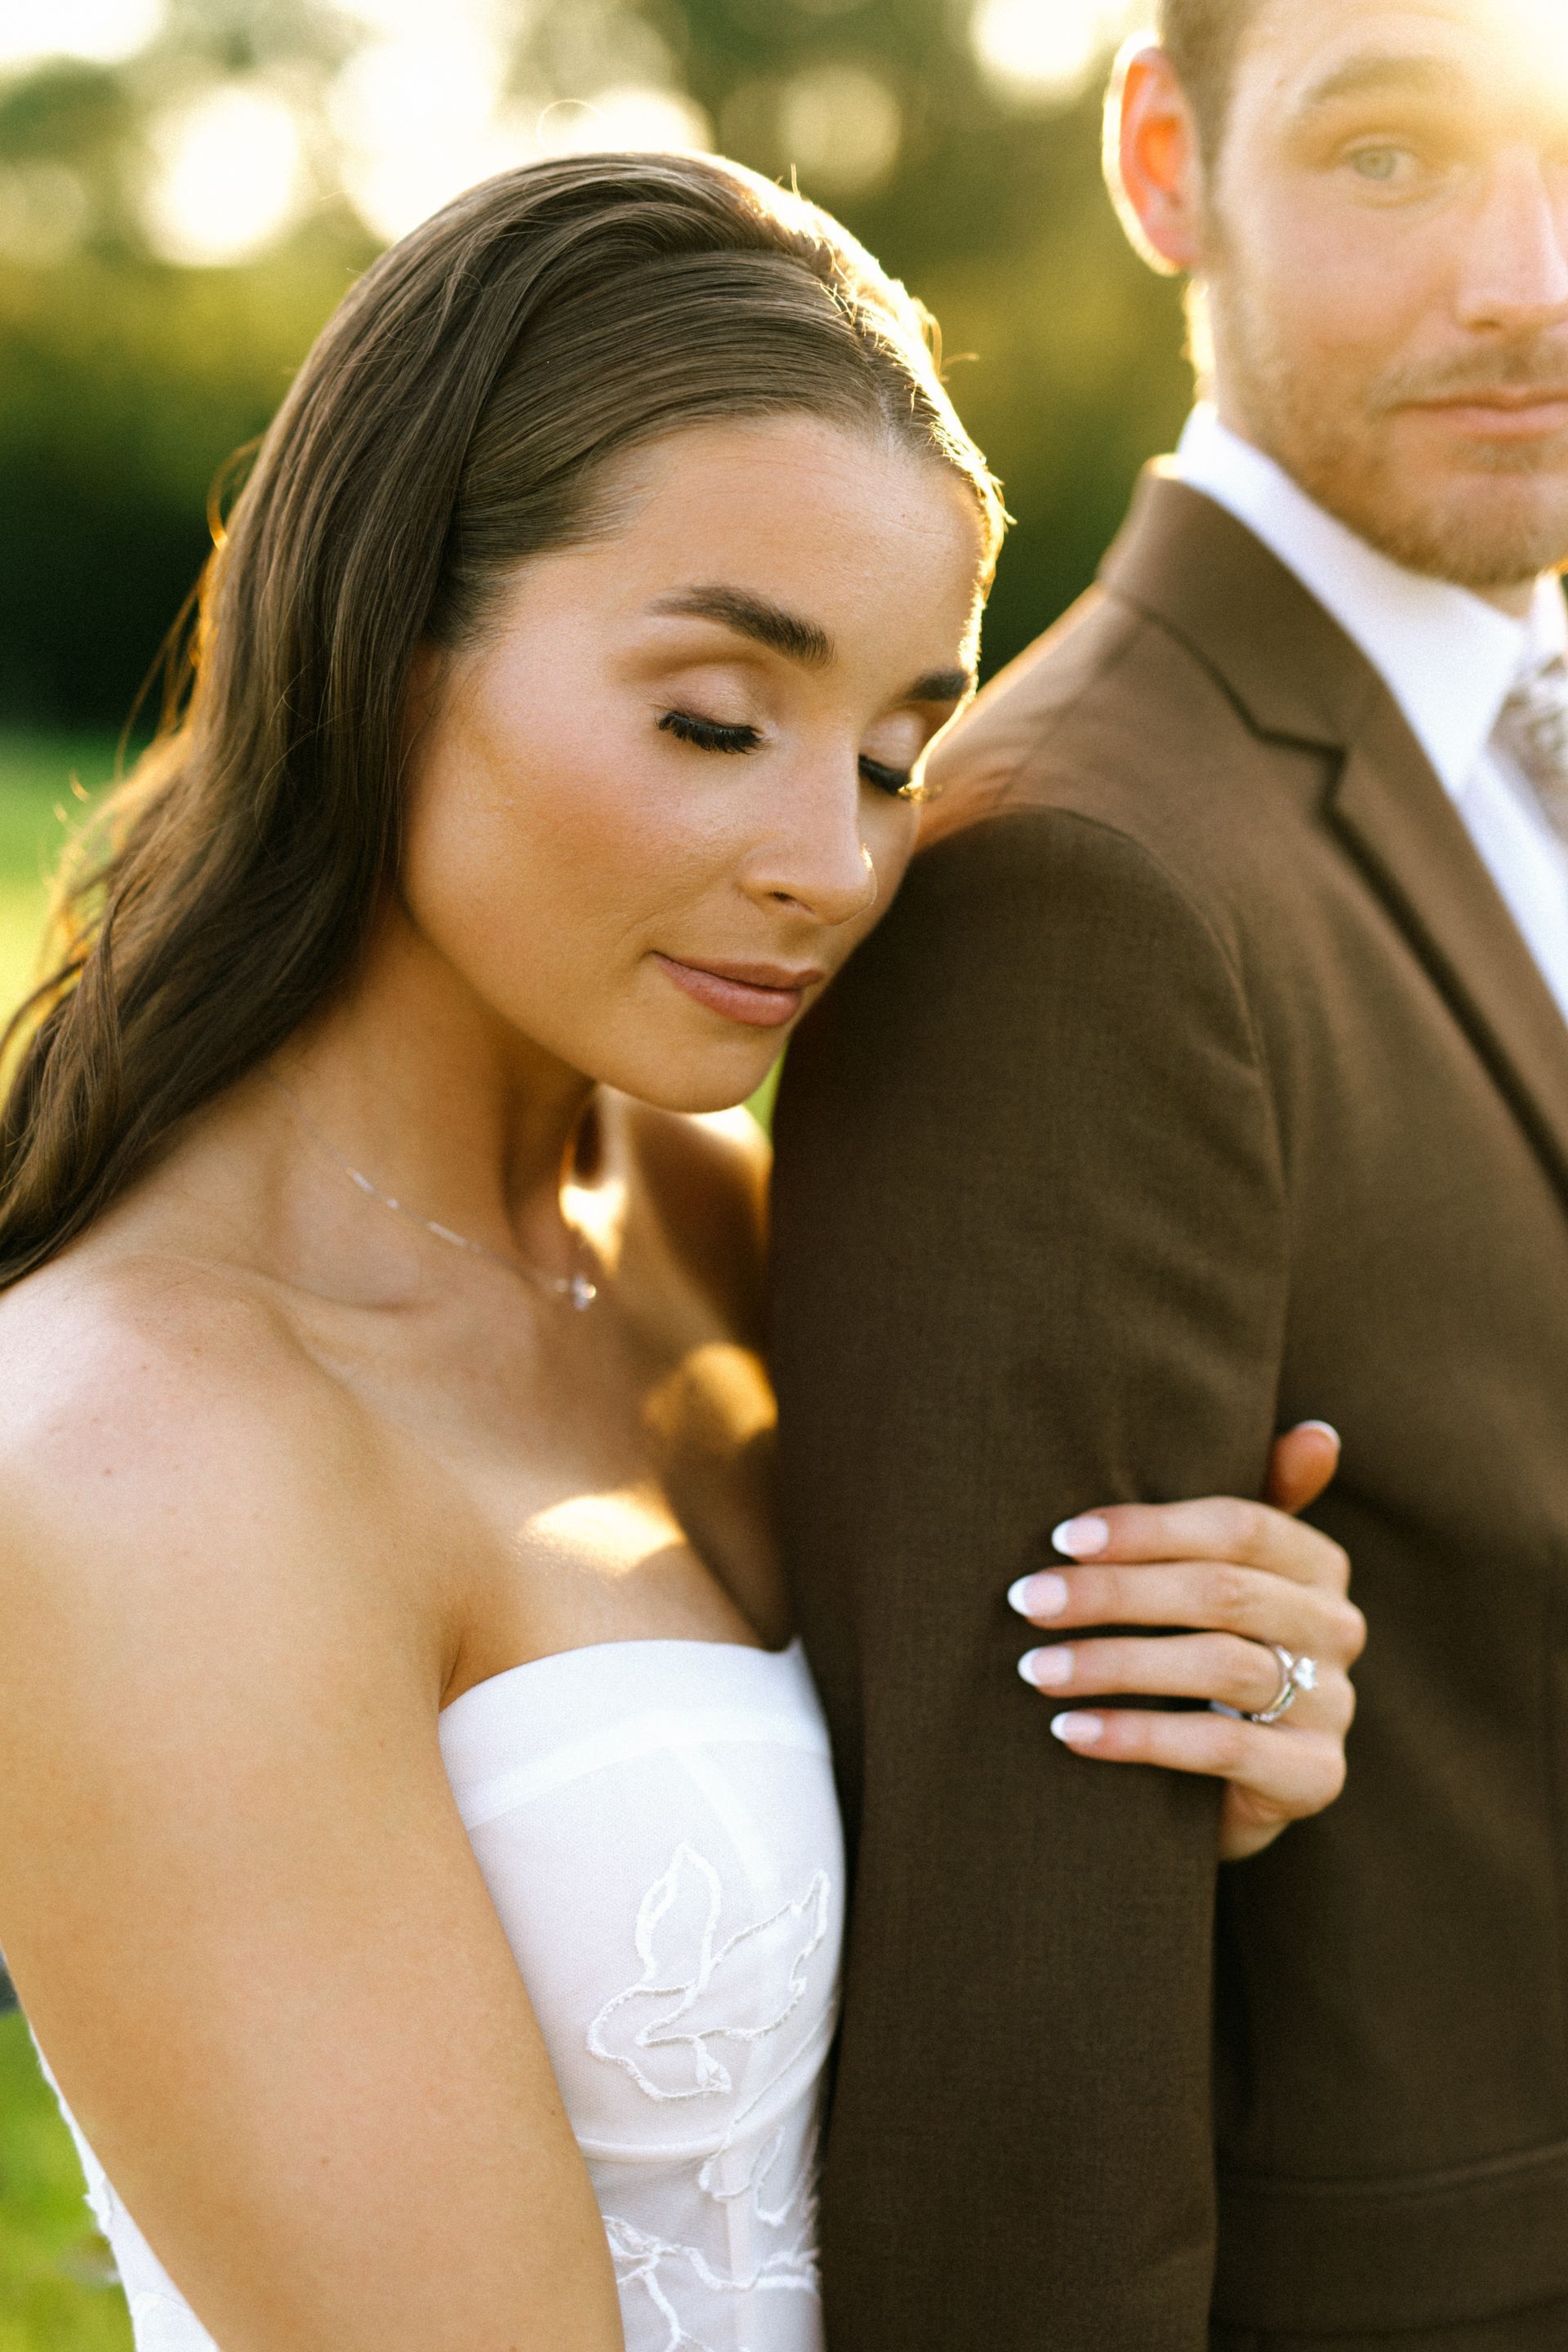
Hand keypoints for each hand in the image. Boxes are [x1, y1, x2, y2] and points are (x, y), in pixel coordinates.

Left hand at [1009, 1424, 1364, 1861]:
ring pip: (1219, 1666)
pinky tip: (1070, 1730)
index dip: (1148, 1528)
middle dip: (1113, 1593)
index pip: (1239, 1526)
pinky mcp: (1315, 1777)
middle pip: (1221, 1592)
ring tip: (1035, 1668)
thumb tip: (1319, 1433)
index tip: (1062, 1538)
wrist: (1221, 1785)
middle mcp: (1338, 1626)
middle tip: (1027, 1601)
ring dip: (1113, 1664)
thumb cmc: (1203, 1649)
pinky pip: (1220, 1748)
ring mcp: (1335, 1704)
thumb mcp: (1214, 1575)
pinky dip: (1137, 1738)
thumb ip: (1245, 1506)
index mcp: (1316, 1563)